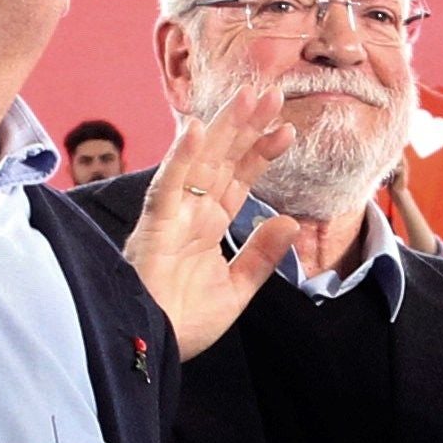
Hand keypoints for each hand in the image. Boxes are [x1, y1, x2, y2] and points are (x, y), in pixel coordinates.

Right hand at [122, 89, 297, 358]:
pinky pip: (168, 185)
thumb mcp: (235, 290)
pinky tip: (196, 129)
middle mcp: (191, 213)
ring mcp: (172, 215)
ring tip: (247, 97)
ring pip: (200, 162)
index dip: (261, 152)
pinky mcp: (154, 225)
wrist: (151, 349)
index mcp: (209, 226)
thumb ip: (260, 255)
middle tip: (272, 93)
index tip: (288, 130)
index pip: (239, 180)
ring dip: (223, 128)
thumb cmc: (182, 323)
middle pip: (223, 160)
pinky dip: (180, 157)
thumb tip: (291, 220)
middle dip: (247, 127)